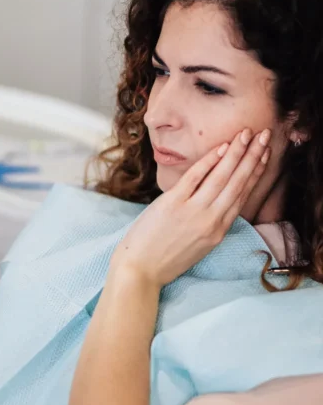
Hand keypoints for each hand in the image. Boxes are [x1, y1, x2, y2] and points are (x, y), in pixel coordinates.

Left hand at [110, 128, 271, 287]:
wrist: (140, 270)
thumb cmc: (164, 258)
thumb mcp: (197, 245)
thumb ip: (209, 223)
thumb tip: (215, 200)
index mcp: (218, 231)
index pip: (242, 195)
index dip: (255, 172)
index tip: (264, 155)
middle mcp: (211, 220)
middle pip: (238, 183)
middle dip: (253, 156)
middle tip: (265, 135)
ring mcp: (193, 211)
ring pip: (222, 177)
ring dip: (237, 153)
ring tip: (247, 134)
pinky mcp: (173, 204)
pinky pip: (195, 177)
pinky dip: (209, 161)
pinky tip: (221, 147)